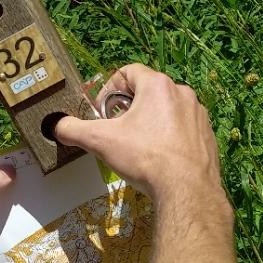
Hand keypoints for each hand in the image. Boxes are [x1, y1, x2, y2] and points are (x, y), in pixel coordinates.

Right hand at [55, 64, 229, 211]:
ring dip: (150, 122)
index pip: (128, 72)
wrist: (188, 190)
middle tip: (117, 131)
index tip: (102, 114)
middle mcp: (182, 93)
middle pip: (147, 91)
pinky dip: (169, 137)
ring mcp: (198, 114)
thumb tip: (55, 126)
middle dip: (128, 108)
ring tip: (138, 147)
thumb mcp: (101, 141)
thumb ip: (74, 129)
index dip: (109, 90)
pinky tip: (160, 159)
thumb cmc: (145, 157)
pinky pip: (183, 128)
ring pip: (167, 110)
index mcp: (158, 86)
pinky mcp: (208, 135)